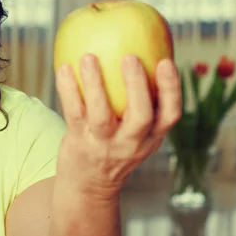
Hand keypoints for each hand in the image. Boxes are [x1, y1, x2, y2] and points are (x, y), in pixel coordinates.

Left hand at [55, 53, 181, 199]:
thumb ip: (142, 101)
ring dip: (95, 84)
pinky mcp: (79, 143)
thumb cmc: (116, 145)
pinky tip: (64, 67)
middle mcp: (131, 143)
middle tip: (130, 56)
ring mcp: (104, 145)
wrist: (88, 186)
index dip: (171, 88)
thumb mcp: (137, 132)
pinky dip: (68, 89)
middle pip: (141, 116)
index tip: (166, 60)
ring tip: (88, 57)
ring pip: (102, 115)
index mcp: (151, 137)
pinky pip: (73, 112)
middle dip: (137, 86)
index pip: (171, 114)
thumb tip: (141, 49)